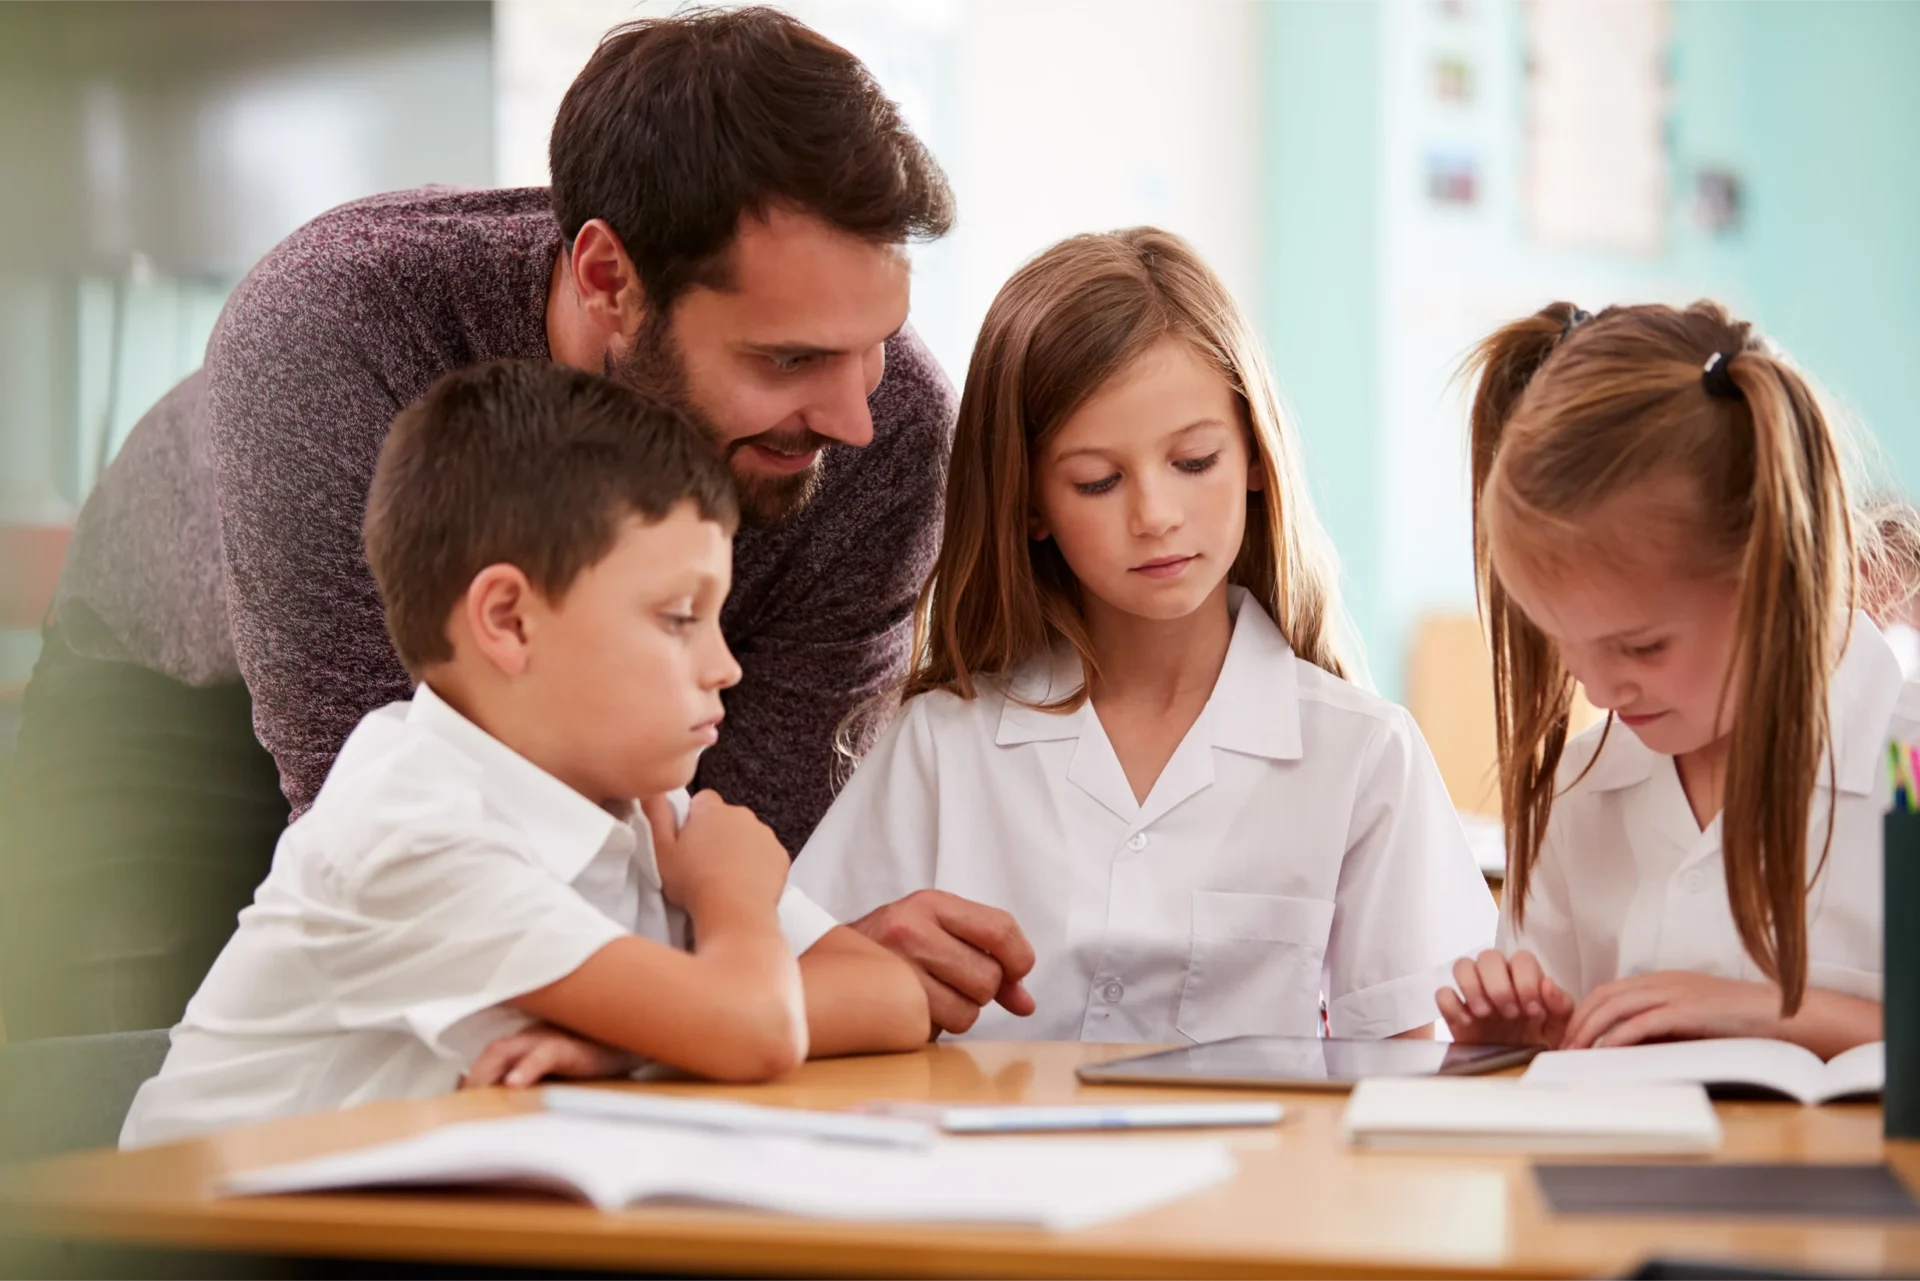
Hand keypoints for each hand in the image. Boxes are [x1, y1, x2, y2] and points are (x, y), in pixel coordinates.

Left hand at [461, 1023, 639, 1088]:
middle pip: (492, 1052)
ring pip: (506, 1049)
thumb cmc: (598, 1058)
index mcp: (530, 1043)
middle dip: (473, 1077)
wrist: (635, 1042)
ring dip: (487, 1073)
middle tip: (462, 1105)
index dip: (472, 1076)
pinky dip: (527, 1067)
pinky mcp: (571, 1046)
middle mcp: (535, 1037)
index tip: (458, 1100)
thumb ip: (535, 1077)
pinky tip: (515, 1083)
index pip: (491, 1056)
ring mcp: (551, 1038)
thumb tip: (505, 1095)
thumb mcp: (562, 1071)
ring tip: (476, 1094)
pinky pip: (544, 1053)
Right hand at [645, 791, 787, 914]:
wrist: (735, 913)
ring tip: (723, 876)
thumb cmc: (693, 884)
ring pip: (747, 835)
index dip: (693, 819)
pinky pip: (765, 853)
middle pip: (726, 817)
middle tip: (702, 862)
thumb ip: (656, 814)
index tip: (687, 841)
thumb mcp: (661, 850)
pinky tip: (744, 883)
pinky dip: (757, 863)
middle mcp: (743, 815)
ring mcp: (765, 834)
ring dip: (737, 848)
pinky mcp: (780, 856)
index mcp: (713, 810)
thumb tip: (652, 791)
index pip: (702, 800)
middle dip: (716, 833)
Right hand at [851, 890, 1035, 1036]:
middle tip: (953, 981)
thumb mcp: (935, 931)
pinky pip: (939, 1031)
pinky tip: (912, 1009)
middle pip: (988, 978)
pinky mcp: (885, 1007)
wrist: (820, 961)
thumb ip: (987, 958)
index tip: (1015, 974)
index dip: (1020, 959)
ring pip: (968, 1011)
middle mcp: (910, 930)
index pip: (1000, 930)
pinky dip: (934, 1028)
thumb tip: (1026, 1003)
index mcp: (929, 904)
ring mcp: (895, 969)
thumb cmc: (890, 948)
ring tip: (929, 995)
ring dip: (958, 1012)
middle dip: (981, 990)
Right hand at [1436, 949, 1574, 1047]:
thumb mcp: (1561, 1031)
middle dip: (1499, 985)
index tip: (1532, 1010)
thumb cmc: (1542, 1049)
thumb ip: (1561, 1005)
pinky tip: (1468, 1022)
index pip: (1522, 959)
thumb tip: (1547, 983)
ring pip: (1462, 965)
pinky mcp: (1455, 1013)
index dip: (1526, 980)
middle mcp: (1498, 982)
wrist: (1519, 1077)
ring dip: (1473, 987)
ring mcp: (1474, 995)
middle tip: (1509, 1013)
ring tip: (1485, 1014)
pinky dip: (1452, 1005)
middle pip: (1489, 956)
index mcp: (1525, 981)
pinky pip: (1443, 994)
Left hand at [1560, 971, 1782, 1049]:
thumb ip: (1663, 1028)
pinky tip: (1606, 1051)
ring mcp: (1676, 993)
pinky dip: (1619, 1036)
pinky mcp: (1688, 1010)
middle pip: (1606, 996)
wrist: (1785, 1014)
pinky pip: (1643, 1022)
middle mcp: (1664, 982)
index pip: (1611, 991)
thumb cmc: (1742, 1022)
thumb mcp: (1694, 1020)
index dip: (1586, 1011)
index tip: (1572, 1034)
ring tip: (1577, 1051)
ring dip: (1591, 1029)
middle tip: (1565, 1046)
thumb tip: (1629, 1048)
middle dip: (1579, 1021)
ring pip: (1617, 1006)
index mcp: (1664, 981)